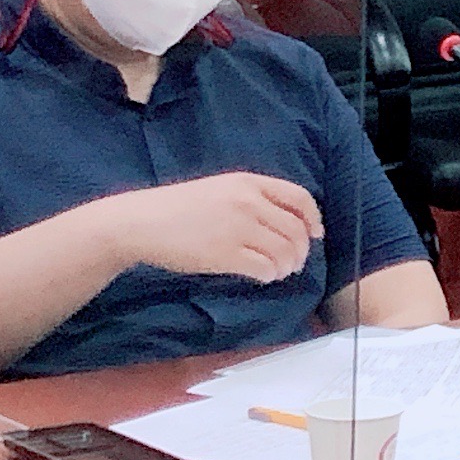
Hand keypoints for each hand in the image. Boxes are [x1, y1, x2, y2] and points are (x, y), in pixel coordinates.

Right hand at [99, 172, 323, 284]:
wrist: (142, 222)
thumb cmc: (179, 207)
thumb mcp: (221, 189)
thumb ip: (252, 199)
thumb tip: (285, 223)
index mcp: (249, 182)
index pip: (299, 198)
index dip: (313, 218)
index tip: (316, 234)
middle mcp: (248, 202)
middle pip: (295, 229)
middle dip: (301, 250)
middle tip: (295, 263)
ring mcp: (237, 228)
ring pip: (284, 251)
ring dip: (287, 265)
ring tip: (278, 271)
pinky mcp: (225, 254)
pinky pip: (264, 267)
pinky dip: (270, 275)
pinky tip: (263, 276)